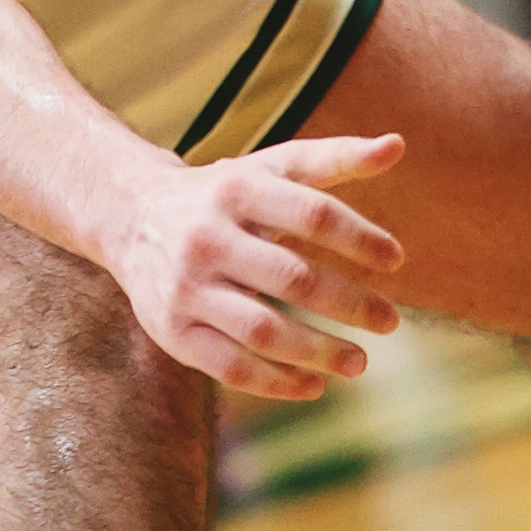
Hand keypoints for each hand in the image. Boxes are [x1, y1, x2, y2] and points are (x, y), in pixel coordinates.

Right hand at [110, 133, 405, 399]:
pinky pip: (231, 368)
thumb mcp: (271, 167)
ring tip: (360, 361)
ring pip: (263, 330)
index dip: (359, 237)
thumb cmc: (225, 193)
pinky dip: (278, 383)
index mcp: (238, 189)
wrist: (132, 216)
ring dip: (319, 351)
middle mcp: (209, 238)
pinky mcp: (173, 332)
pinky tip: (315, 385)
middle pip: (292, 277)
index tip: (396, 259)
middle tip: (390, 321)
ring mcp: (187, 288)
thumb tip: (398, 145)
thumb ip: (334, 158)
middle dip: (349, 303)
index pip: (312, 213)